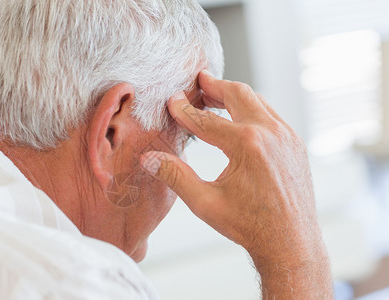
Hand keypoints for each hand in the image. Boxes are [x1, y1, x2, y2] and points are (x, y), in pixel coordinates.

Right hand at [140, 70, 331, 298]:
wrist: (291, 243)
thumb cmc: (250, 226)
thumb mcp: (205, 203)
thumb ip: (175, 176)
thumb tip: (149, 159)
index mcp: (245, 145)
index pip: (204, 120)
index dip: (184, 110)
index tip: (172, 102)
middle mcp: (269, 133)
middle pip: (237, 94)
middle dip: (214, 85)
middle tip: (199, 81)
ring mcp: (286, 136)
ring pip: (257, 100)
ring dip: (234, 95)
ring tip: (216, 95)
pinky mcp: (295, 144)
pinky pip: (271, 115)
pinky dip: (252, 109)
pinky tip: (241, 118)